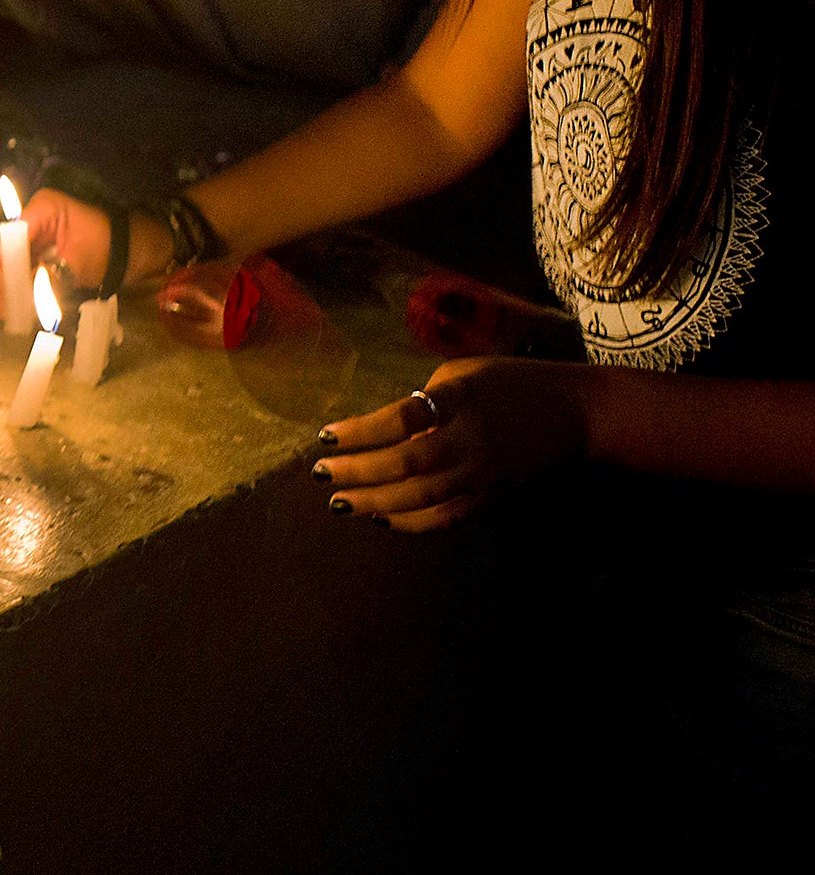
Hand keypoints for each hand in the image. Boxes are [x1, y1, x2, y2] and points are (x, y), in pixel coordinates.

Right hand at [0, 190, 171, 320]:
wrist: (136, 250)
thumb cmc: (110, 249)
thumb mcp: (76, 266)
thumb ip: (46, 281)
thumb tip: (21, 300)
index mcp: (44, 208)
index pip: (11, 236)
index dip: (1, 263)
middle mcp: (36, 216)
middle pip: (10, 249)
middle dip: (5, 279)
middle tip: (0, 307)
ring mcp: (40, 232)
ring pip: (16, 260)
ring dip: (13, 285)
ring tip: (7, 312)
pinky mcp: (45, 248)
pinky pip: (28, 266)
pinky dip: (25, 285)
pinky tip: (19, 305)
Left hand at [313, 356, 591, 531]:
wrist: (576, 414)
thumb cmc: (510, 383)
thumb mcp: (463, 373)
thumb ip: (422, 401)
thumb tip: (379, 432)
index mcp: (462, 400)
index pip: (402, 419)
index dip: (360, 431)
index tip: (324, 435)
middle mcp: (471, 441)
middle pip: (407, 464)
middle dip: (357, 472)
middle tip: (320, 473)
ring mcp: (483, 474)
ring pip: (422, 499)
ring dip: (374, 502)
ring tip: (338, 501)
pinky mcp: (491, 497)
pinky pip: (446, 518)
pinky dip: (410, 523)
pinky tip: (379, 518)